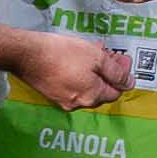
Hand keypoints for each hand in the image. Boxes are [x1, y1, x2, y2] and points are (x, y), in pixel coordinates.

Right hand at [16, 32, 140, 112]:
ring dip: (95, 72)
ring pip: (87, 87)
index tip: (123, 59)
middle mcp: (78, 104)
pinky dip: (81, 74)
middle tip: (111, 54)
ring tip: (94, 53)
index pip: (116, 91)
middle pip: (101, 90)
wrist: (26, 54)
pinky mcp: (52, 93)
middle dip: (109, 72)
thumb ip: (115, 72)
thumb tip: (129, 83)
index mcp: (92, 97)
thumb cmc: (62, 53)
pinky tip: (79, 59)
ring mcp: (63, 100)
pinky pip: (73, 85)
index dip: (123, 75)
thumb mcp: (96, 58)